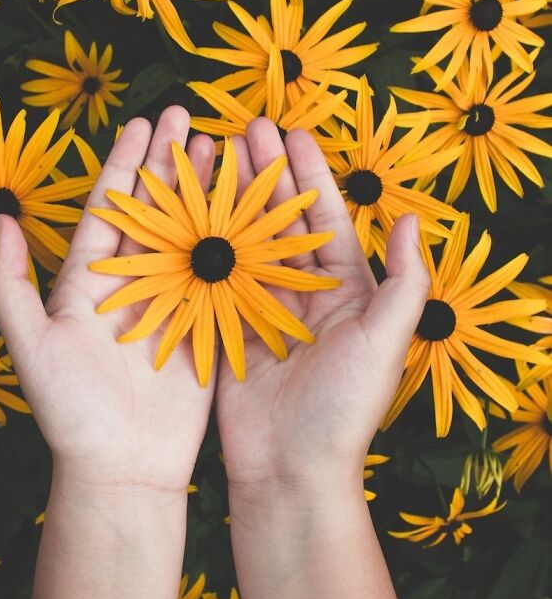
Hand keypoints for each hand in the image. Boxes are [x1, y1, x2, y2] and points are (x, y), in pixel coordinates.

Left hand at [0, 106, 216, 492]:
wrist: (122, 468)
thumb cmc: (70, 412)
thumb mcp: (30, 347)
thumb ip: (9, 286)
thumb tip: (2, 221)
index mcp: (89, 283)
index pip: (109, 210)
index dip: (125, 165)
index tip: (144, 123)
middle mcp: (132, 286)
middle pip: (154, 213)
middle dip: (171, 165)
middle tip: (192, 119)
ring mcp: (171, 305)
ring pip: (192, 236)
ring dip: (206, 194)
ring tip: (224, 150)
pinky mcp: (204, 329)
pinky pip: (220, 278)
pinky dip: (236, 243)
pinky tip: (251, 211)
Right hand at [216, 119, 430, 499]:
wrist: (290, 468)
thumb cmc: (344, 408)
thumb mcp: (386, 342)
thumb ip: (403, 282)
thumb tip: (412, 218)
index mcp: (345, 292)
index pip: (325, 219)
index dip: (309, 174)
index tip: (290, 133)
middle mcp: (303, 294)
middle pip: (281, 222)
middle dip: (264, 175)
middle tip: (242, 130)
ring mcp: (262, 310)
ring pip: (245, 243)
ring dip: (230, 201)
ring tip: (212, 158)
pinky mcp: (228, 330)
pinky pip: (216, 279)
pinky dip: (203, 246)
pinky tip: (187, 213)